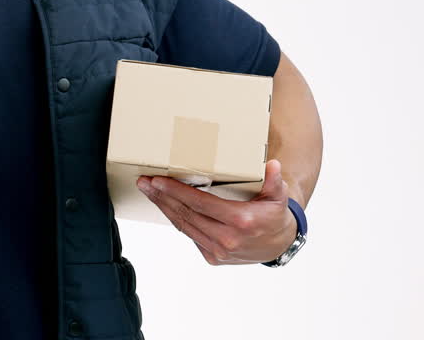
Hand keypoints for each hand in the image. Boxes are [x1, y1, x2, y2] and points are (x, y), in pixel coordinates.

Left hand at [136, 158, 296, 265]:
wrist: (279, 246)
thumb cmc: (274, 216)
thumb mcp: (278, 197)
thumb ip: (274, 181)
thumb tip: (272, 165)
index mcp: (240, 221)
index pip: (200, 203)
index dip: (176, 191)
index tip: (158, 180)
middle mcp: (227, 239)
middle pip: (186, 214)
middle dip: (162, 197)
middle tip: (144, 182)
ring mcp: (218, 251)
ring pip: (184, 226)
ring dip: (164, 208)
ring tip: (149, 191)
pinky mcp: (213, 257)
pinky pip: (190, 235)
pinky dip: (177, 220)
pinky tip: (166, 206)